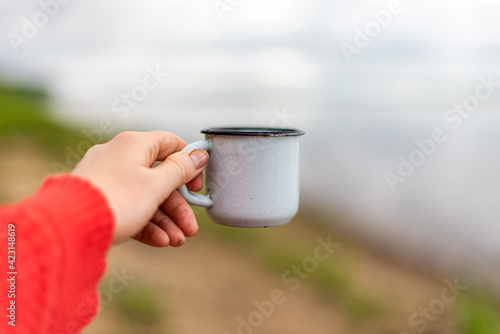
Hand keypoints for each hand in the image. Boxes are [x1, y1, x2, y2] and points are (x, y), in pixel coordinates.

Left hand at [72, 131, 208, 246]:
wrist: (69, 228)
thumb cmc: (116, 200)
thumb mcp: (157, 185)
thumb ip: (181, 170)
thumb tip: (200, 153)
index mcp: (134, 144)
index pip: (170, 144)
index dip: (188, 163)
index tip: (196, 185)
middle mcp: (120, 157)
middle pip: (160, 179)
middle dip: (178, 207)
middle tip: (190, 228)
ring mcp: (108, 179)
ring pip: (145, 197)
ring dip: (165, 220)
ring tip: (177, 241)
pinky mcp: (101, 200)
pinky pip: (129, 208)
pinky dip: (146, 224)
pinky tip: (161, 241)